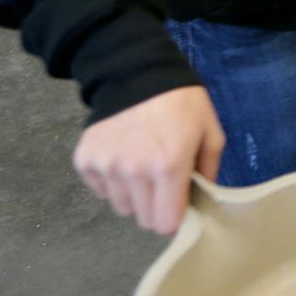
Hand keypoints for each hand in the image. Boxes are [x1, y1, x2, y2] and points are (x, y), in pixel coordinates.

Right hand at [72, 85, 223, 234]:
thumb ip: (209, 171)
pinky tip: (122, 157)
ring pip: (121, 206)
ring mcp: (106, 166)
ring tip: (141, 165)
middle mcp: (134, 171)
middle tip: (160, 183)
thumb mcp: (210, 132)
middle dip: (154, 207)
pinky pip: (100, 190)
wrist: (137, 72)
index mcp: (168, 167)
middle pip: (142, 219)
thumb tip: (202, 201)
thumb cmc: (181, 103)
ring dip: (133, 194)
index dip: (173, 218)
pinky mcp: (85, 159)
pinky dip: (111, 181)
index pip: (165, 223)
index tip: (176, 205)